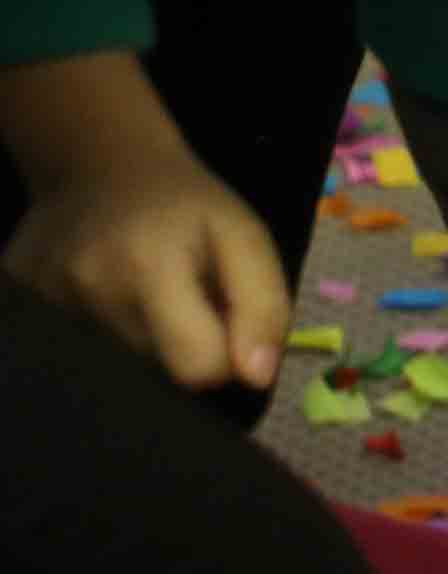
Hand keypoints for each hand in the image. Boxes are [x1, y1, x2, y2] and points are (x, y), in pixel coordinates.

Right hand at [0, 151, 288, 389]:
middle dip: (184, 347)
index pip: (197, 369)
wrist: (98, 163)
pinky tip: (112, 292)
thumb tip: (256, 377)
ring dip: (149, 340)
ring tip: (146, 291)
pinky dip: (111, 330)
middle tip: (183, 297)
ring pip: (126, 363)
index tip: (222, 320)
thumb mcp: (246, 240)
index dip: (223, 357)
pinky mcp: (25, 296)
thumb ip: (264, 309)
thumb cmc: (186, 206)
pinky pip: (88, 346)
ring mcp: (45, 294)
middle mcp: (85, 284)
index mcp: (144, 265)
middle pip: (160, 372)